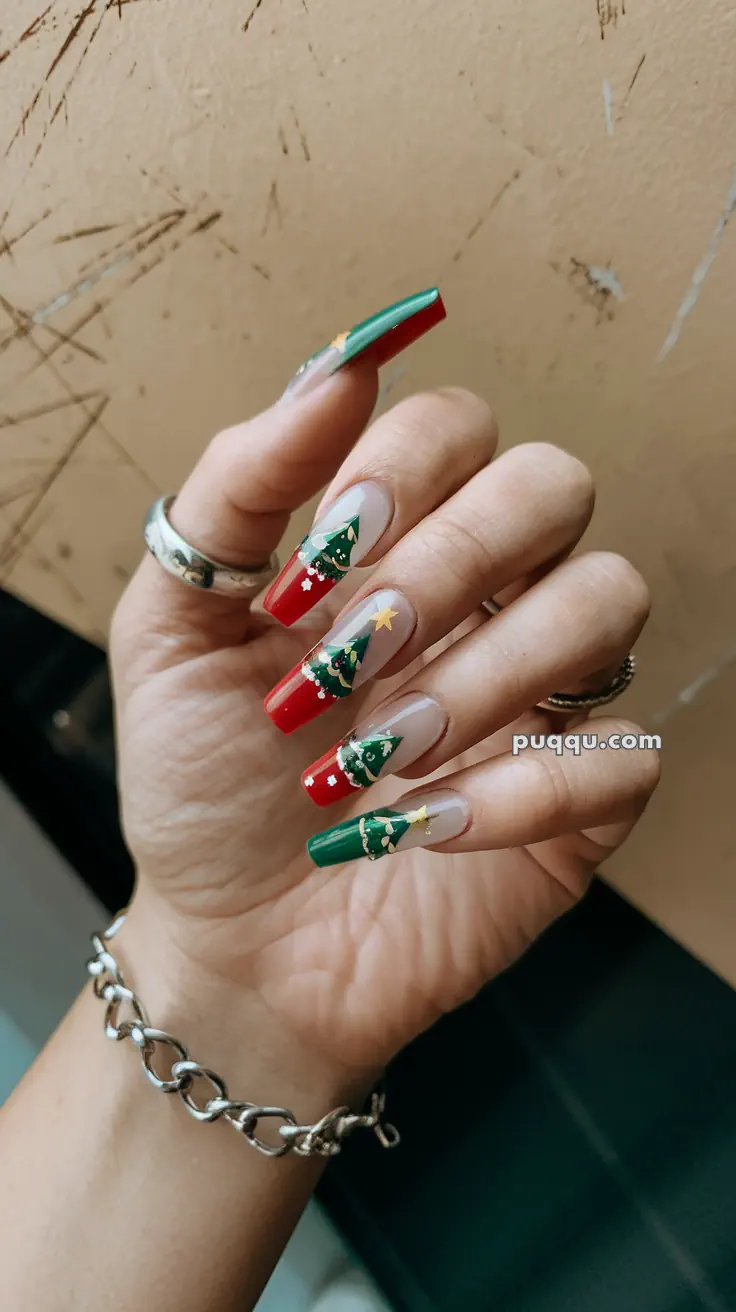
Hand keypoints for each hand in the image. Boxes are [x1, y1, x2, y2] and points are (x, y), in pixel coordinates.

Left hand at [111, 361, 657, 1084]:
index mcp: (396, 541)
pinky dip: (517, 790)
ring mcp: (544, 692)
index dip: (396, 474)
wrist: (234, 945)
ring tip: (378, 755)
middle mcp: (487, 596)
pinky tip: (423, 828)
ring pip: (606, 597)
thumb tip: (341, 364)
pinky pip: (624, 751)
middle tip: (352, 659)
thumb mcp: (173, 623)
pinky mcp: (582, 794)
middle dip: (449, 562)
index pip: (457, 426)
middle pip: (553, 485)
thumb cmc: (205, 780)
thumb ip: (238, 486)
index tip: (307, 573)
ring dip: (481, 674)